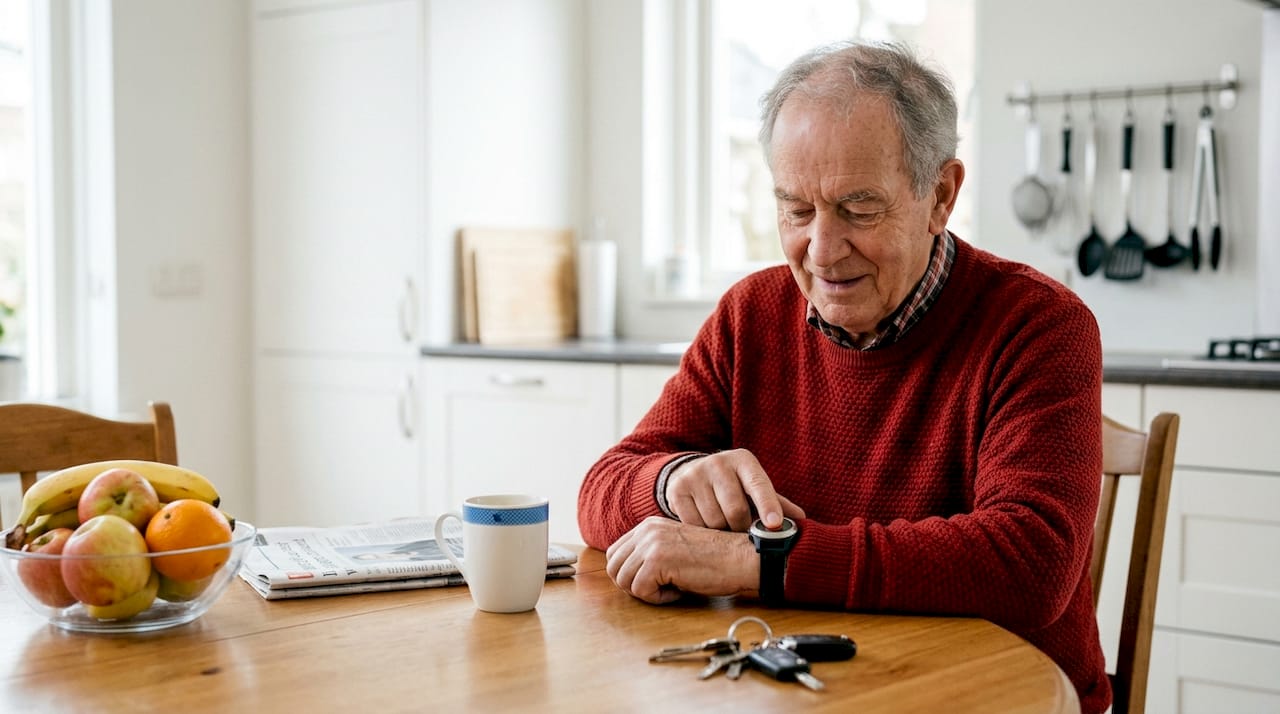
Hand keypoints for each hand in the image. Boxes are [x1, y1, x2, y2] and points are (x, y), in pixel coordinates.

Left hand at [606, 516, 757, 603]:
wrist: (740, 559)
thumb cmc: (714, 559)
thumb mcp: (675, 548)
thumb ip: (651, 553)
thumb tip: (625, 574)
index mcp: (649, 526)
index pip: (614, 554)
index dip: (629, 574)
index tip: (654, 580)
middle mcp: (646, 531)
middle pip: (613, 568)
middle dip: (633, 585)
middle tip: (660, 588)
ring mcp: (651, 544)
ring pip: (624, 581)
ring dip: (647, 592)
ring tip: (672, 587)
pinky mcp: (657, 561)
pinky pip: (641, 591)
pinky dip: (659, 599)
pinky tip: (679, 590)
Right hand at [666, 449, 805, 531]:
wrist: (692, 473)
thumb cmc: (733, 486)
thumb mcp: (753, 488)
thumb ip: (776, 503)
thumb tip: (801, 520)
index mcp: (744, 461)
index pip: (759, 484)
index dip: (768, 505)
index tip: (774, 524)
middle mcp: (718, 463)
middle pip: (736, 510)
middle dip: (741, 527)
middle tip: (740, 529)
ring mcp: (695, 475)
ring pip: (714, 521)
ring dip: (721, 531)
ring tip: (722, 524)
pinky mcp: (677, 490)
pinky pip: (693, 524)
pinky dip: (702, 531)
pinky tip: (704, 523)